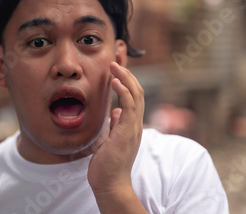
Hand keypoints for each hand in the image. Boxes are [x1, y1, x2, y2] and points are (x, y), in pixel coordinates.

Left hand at [87, 62, 145, 211]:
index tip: (116, 70)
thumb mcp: (111, 139)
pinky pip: (129, 106)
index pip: (134, 98)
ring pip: (136, 95)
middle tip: (115, 63)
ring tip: (114, 66)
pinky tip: (115, 81)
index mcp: (132, 125)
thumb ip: (115, 125)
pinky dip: (124, 91)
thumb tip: (115, 111)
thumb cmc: (108, 164)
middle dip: (127, 75)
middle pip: (138, 92)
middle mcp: (136, 125)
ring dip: (125, 78)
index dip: (127, 82)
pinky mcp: (127, 131)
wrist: (110, 183)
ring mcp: (133, 128)